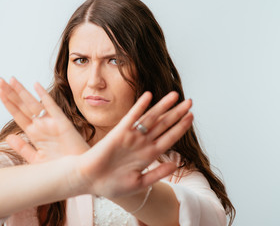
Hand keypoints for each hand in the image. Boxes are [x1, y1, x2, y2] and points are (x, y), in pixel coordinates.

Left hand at [0, 77, 88, 162]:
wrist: (79, 173)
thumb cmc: (60, 167)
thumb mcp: (36, 159)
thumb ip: (23, 148)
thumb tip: (8, 137)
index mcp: (34, 133)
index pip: (17, 114)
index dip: (8, 103)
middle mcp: (41, 125)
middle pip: (22, 106)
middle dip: (11, 93)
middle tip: (0, 80)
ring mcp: (51, 123)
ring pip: (33, 104)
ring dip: (21, 92)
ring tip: (10, 80)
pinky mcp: (62, 123)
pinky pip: (51, 107)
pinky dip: (44, 96)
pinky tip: (36, 85)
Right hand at [77, 91, 192, 197]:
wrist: (89, 181)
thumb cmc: (112, 185)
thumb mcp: (139, 183)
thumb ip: (157, 173)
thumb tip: (175, 164)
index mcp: (149, 155)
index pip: (169, 138)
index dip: (181, 127)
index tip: (191, 117)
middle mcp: (142, 143)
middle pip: (164, 125)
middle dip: (177, 113)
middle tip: (190, 102)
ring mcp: (131, 137)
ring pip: (150, 118)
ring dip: (163, 106)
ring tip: (175, 95)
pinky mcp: (118, 133)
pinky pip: (131, 117)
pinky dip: (140, 107)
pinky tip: (148, 96)